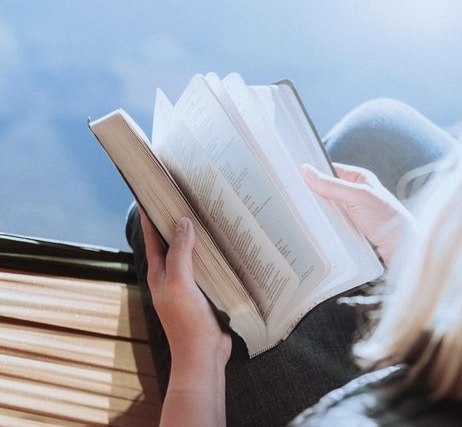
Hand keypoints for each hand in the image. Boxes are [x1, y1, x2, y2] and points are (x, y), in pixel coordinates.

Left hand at [139, 210, 230, 366]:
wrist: (203, 355)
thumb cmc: (186, 322)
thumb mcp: (180, 282)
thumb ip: (180, 253)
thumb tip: (182, 222)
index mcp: (159, 275)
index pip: (152, 239)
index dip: (150, 217)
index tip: (149, 195)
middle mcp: (172, 279)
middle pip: (172, 245)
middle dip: (174, 224)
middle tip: (182, 200)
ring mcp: (188, 287)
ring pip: (191, 257)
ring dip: (197, 240)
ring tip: (205, 218)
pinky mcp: (205, 295)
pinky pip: (208, 270)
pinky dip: (213, 257)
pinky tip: (223, 250)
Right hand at [301, 162, 414, 265]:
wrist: (403, 247)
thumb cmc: (388, 218)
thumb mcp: (357, 197)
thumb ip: (332, 185)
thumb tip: (307, 171)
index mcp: (359, 178)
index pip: (329, 170)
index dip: (313, 173)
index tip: (294, 177)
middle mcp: (356, 192)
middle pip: (327, 190)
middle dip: (313, 194)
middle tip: (293, 197)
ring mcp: (354, 211)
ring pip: (329, 208)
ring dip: (319, 212)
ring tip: (301, 214)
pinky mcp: (353, 227)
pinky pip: (333, 223)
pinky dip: (326, 225)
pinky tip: (316, 228)